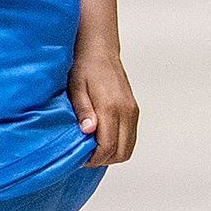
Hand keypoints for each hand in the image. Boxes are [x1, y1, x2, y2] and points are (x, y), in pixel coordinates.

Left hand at [68, 52, 137, 166]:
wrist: (99, 50)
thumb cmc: (84, 67)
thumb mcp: (75, 88)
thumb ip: (83, 111)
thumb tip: (88, 131)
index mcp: (110, 107)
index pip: (107, 146)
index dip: (93, 158)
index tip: (80, 158)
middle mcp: (126, 110)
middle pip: (120, 152)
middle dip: (102, 159)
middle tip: (85, 155)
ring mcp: (132, 111)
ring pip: (128, 148)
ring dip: (112, 153)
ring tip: (93, 148)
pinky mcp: (134, 110)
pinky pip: (130, 138)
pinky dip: (119, 144)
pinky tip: (103, 138)